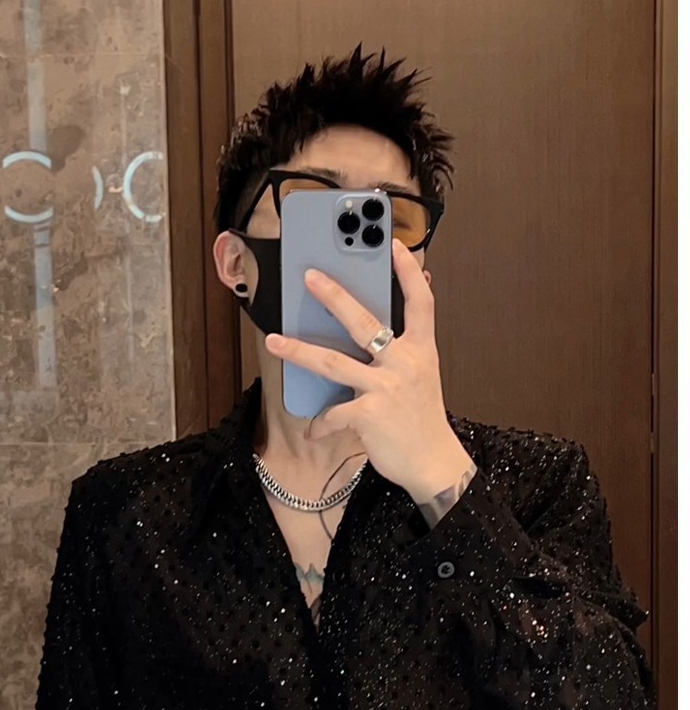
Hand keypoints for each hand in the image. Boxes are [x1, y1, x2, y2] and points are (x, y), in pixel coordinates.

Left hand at [265, 238, 474, 503]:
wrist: (434, 463)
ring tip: (274, 340)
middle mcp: (404, 364)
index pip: (419, 303)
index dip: (408, 272)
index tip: (395, 245)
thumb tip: (396, 325)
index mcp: (421, 351)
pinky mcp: (369, 415)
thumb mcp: (423, 376)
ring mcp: (385, 389)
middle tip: (309, 276)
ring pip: (333, 363)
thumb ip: (408, 348)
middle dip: (334, 297)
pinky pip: (333, 414)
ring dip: (299, 351)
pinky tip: (313, 431)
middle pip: (364, 322)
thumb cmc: (422, 419)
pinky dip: (320, 424)